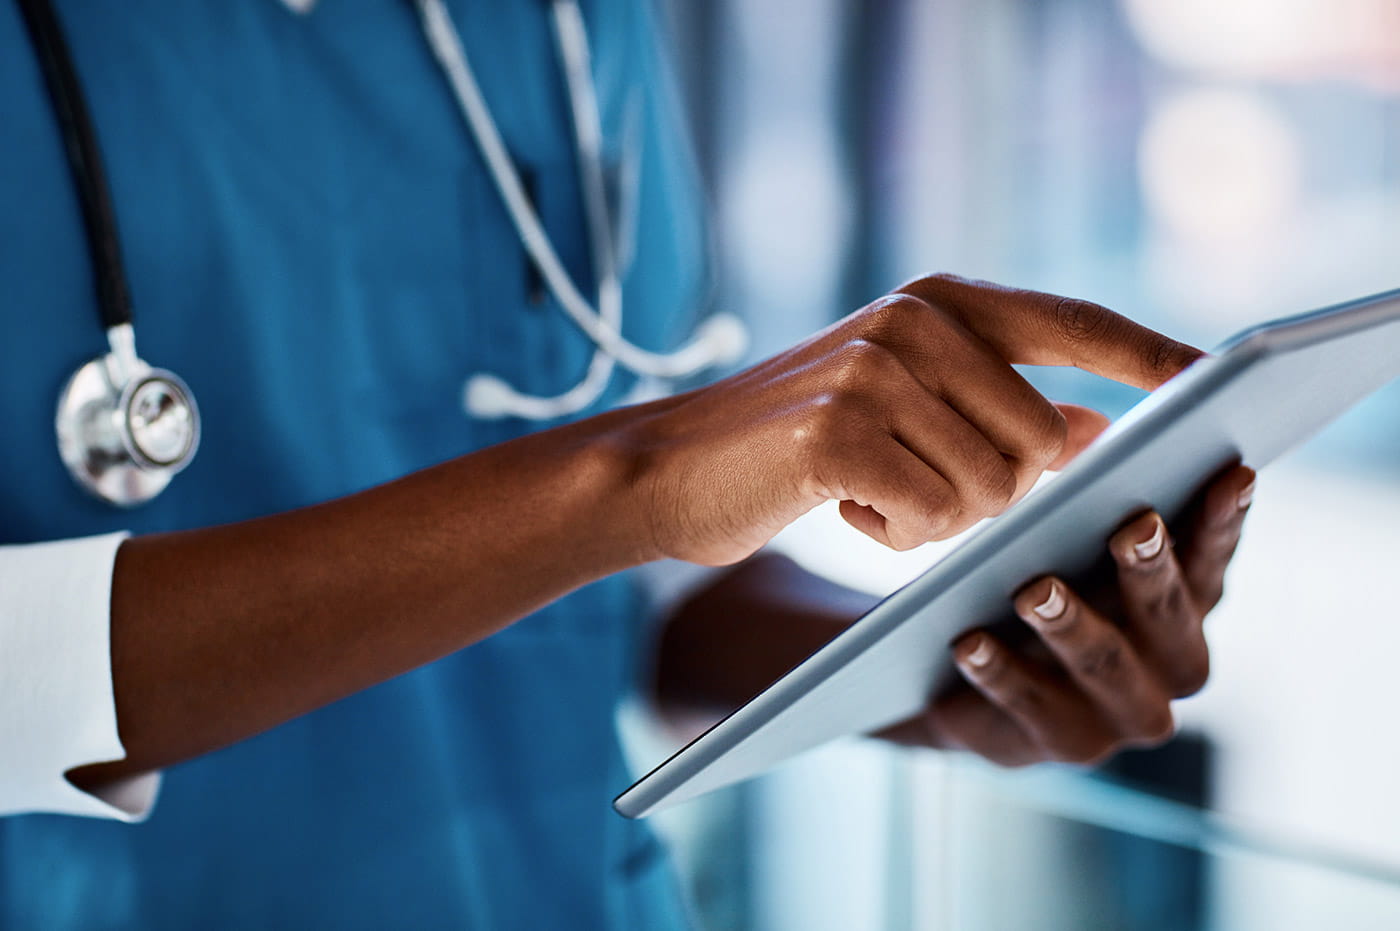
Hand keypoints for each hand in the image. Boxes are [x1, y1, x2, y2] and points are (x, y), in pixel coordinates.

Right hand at [624, 274, 1199, 565]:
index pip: (1073, 322)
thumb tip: (1094, 430)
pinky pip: (930, 518)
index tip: (1213, 383)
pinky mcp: (839, 432)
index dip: (1149, 355)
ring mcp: (875, 368)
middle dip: (994, 493)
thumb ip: (995, 403)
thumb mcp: (902, 404)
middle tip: (911, 485)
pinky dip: (894, 536)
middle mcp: (914, 318)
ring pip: (991, 489)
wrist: (665, 467)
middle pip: (1043, 441)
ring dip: (938, 519)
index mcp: (939, 302)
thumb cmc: (793, 449)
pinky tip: (838, 506)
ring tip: (866, 490)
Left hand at [879, 464, 1255, 765]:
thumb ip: (1088, 493)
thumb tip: (1094, 433)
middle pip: (1169, 620)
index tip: (1231, 473)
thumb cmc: (1035, 578)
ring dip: (1071, 625)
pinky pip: (1026, 707)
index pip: (1212, 561)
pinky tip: (968, 642)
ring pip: (1103, 666)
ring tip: (1033, 589)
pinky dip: (998, 672)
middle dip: (1151, 571)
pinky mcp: (1055, 744)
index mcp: (1186, 606)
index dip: (1223, 521)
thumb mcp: (1064, 537)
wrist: (966, 675)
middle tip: (1132, 525)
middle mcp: (1169, 668)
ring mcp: (1117, 716)